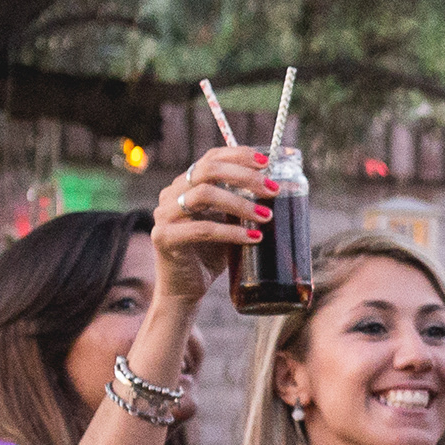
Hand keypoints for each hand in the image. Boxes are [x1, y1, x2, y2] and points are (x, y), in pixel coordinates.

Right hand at [149, 143, 272, 304]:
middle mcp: (172, 193)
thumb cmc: (210, 253)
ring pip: (204, 194)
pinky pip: (202, 229)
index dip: (238, 155)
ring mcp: (165, 214)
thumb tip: (279, 190)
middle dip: (244, 176)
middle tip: (272, 190)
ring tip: (266, 217)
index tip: (267, 162)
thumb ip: (242, 205)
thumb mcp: (228, 223)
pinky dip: (231, 232)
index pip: (211, 158)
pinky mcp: (165, 238)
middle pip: (208, 170)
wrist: (185, 289)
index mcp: (186, 184)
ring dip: (240, 204)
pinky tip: (253, 238)